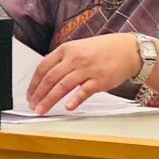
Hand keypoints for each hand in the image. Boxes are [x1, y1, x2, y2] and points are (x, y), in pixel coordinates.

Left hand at [27, 33, 141, 114]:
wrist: (128, 50)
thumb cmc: (104, 49)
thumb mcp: (79, 48)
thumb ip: (64, 60)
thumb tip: (48, 76)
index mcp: (67, 49)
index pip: (44, 67)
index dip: (34, 83)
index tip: (30, 94)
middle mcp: (75, 58)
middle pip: (50, 78)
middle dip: (38, 94)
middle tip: (33, 105)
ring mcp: (87, 69)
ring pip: (62, 86)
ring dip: (50, 100)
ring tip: (42, 110)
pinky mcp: (99, 80)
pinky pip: (83, 92)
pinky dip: (75, 100)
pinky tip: (68, 107)